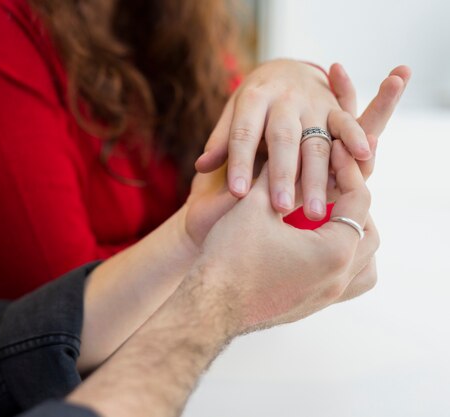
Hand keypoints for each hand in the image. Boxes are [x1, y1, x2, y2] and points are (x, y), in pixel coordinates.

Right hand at [69, 142, 377, 416]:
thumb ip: (273, 175)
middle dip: (354, 204)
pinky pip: (347, 285)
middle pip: (369, 232)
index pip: (358, 200)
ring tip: (333, 219)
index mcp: (334, 251)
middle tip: (334, 184)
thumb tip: (282, 150)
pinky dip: (345, 264)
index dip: (346, 171)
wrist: (209, 306)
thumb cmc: (230, 255)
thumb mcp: (251, 205)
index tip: (334, 153)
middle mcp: (339, 278)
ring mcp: (327, 297)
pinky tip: (321, 249)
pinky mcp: (311, 307)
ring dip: (356, 238)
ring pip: (365, 265)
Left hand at [194, 60, 409, 221]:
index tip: (237, 193)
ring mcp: (312, 102)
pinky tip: (363, 159)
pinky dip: (355, 139)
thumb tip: (201, 167)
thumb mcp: (233, 116)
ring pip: (316, 141)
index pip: (244, 133)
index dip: (240, 162)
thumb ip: (221, 142)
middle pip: (283, 139)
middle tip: (280, 208)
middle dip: (282, 175)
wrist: (285, 70)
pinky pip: (348, 123)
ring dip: (318, 177)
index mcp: (253, 99)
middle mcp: (284, 98)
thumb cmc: (253, 106)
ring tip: (315, 213)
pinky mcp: (335, 107)